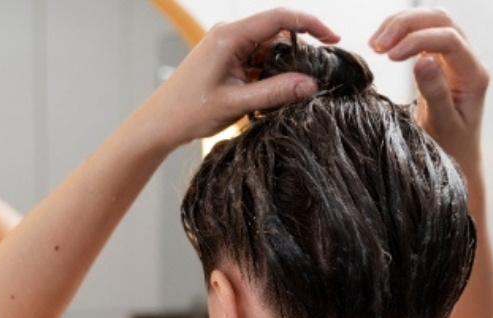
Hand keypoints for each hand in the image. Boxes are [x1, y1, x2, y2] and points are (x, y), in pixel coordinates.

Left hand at [145, 8, 339, 147]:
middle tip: (313, 80)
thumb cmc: (188, 112)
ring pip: (268, 51)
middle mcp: (229, 35)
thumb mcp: (237, 104)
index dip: (311, 25)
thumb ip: (276, 92)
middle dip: (299, 55)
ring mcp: (227, 48)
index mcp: (229, 36)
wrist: (158, 124)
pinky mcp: (226, 61)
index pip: (280, 18)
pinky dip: (268, 77)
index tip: (334, 39)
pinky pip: (257, 62)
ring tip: (287, 96)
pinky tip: (269, 98)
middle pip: (277, 34)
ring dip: (282, 70)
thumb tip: (312, 84)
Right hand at [370, 8, 488, 173]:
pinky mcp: (440, 62)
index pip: (449, 39)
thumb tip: (424, 60)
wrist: (457, 162)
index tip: (388, 57)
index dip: (417, 41)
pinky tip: (382, 46)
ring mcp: (454, 60)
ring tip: (375, 44)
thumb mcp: (442, 126)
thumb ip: (435, 93)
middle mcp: (467, 61)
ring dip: (401, 25)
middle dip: (406, 24)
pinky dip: (400, 34)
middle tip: (376, 44)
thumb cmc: (451, 150)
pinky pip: (422, 34)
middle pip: (441, 20)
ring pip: (431, 22)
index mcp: (474, 76)